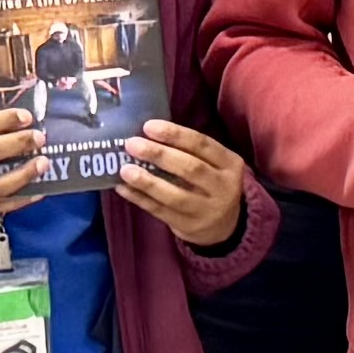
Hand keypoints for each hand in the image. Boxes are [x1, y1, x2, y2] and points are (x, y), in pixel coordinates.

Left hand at [107, 117, 250, 251]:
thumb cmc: (211, 183)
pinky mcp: (188, 226)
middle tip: (132, 144)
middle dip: (160, 155)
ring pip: (175, 195)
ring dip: (148, 182)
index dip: (176, 135)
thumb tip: (147, 132)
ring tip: (125, 170)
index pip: (203, 145)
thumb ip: (190, 150)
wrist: (224, 226)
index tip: (149, 126)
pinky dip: (140, 199)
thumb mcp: (214, 164)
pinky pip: (160, 211)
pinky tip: (123, 188)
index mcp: (230, 164)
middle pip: (191, 169)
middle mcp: (222, 187)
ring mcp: (206, 209)